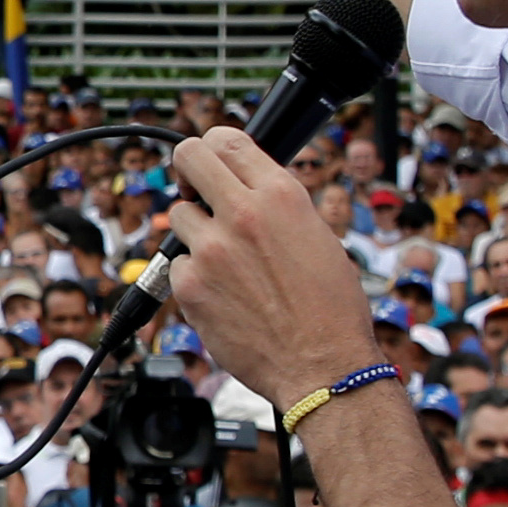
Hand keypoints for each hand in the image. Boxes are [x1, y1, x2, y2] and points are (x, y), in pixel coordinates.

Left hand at [167, 126, 376, 407]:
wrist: (323, 367)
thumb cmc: (331, 310)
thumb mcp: (318, 236)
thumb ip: (276, 206)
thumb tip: (245, 189)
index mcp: (281, 195)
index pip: (227, 138)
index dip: (215, 147)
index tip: (211, 163)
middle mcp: (243, 213)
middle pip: (188, 155)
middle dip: (189, 170)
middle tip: (197, 191)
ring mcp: (212, 248)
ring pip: (178, 215)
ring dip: (195, 232)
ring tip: (227, 263)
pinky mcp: (190, 285)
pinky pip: (176, 264)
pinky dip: (194, 277)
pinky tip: (224, 296)